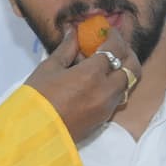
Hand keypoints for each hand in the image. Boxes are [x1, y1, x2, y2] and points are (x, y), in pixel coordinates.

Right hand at [24, 28, 140, 142]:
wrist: (34, 134)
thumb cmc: (37, 98)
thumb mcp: (49, 68)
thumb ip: (66, 49)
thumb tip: (74, 32)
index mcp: (92, 74)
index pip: (115, 48)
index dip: (114, 36)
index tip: (108, 31)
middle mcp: (106, 90)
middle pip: (132, 67)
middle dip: (126, 53)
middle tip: (114, 47)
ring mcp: (107, 106)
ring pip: (128, 84)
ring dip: (123, 71)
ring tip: (108, 65)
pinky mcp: (104, 119)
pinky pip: (119, 98)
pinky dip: (116, 86)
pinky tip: (100, 83)